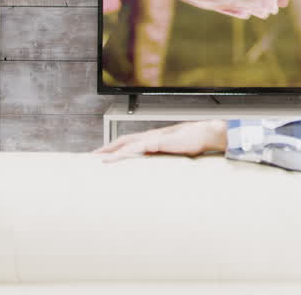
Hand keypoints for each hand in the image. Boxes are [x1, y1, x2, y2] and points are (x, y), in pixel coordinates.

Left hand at [94, 120, 228, 162]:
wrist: (205, 134)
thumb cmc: (195, 142)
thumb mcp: (177, 151)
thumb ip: (167, 156)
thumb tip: (162, 166)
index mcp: (154, 138)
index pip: (131, 141)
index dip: (117, 146)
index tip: (106, 154)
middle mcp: (151, 135)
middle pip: (123, 140)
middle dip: (108, 147)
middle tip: (94, 156)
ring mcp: (153, 137)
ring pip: (127, 143)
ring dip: (112, 151)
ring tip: (100, 159)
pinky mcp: (157, 142)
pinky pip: (137, 147)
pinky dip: (124, 152)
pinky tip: (117, 158)